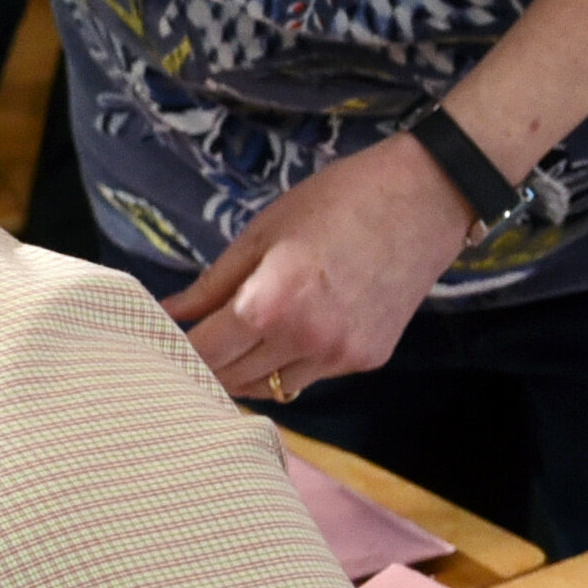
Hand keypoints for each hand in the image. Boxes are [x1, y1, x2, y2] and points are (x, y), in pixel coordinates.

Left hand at [163, 136, 475, 404]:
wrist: (426, 199)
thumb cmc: (337, 202)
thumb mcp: (261, 234)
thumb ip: (211, 284)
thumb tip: (168, 312)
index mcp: (269, 306)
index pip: (203, 353)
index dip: (176, 349)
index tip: (161, 341)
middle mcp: (304, 341)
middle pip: (232, 379)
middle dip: (207, 365)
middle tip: (193, 343)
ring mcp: (340, 356)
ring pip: (271, 389)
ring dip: (246, 373)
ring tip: (238, 342)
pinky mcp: (367, 360)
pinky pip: (310, 377)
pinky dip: (288, 365)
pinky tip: (288, 334)